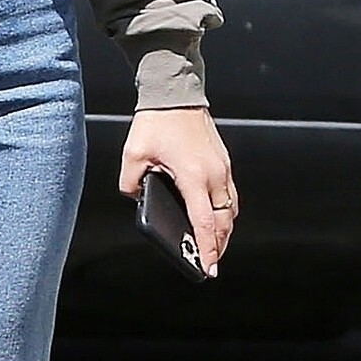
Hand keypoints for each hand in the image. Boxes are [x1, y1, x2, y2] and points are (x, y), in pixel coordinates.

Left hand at [119, 107, 237, 277]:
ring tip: (213, 245)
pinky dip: (224, 212)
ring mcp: (222, 167)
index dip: (207, 249)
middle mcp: (214, 175)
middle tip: (210, 264)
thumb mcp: (133, 155)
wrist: (175, 93)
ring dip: (224, 230)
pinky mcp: (223, 161)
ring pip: (230, 210)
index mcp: (194, 176)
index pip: (205, 223)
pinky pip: (228, 195)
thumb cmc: (156, 121)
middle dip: (218, 246)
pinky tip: (213, 217)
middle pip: (224, 222)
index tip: (208, 268)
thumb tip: (136, 197)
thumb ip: (130, 183)